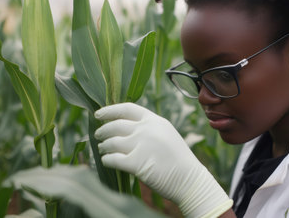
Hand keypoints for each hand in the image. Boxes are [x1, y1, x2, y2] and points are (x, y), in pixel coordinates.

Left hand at [94, 103, 232, 217]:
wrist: (189, 179)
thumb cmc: (178, 160)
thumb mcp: (166, 135)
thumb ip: (149, 129)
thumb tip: (123, 130)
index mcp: (155, 120)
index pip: (127, 108)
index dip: (110, 110)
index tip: (98, 114)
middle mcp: (146, 129)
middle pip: (115, 125)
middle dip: (103, 130)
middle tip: (98, 135)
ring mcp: (140, 145)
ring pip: (111, 142)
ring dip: (103, 146)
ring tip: (102, 149)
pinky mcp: (135, 163)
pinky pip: (112, 159)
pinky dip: (106, 160)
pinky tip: (106, 161)